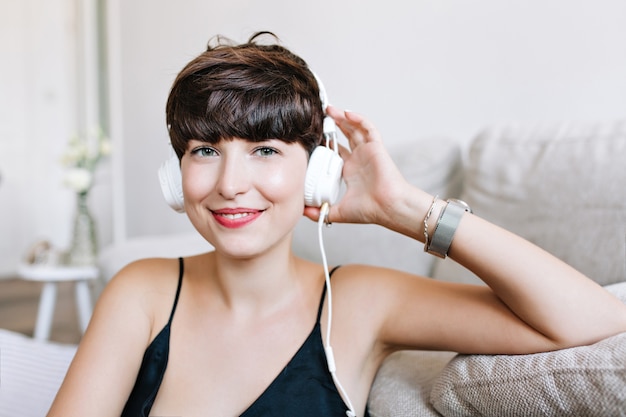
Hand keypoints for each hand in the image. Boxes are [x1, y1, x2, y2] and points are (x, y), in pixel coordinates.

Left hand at [303, 106, 412, 226]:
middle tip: (320, 117)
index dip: (325, 144)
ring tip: (329, 109)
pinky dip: (358, 119)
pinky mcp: (376, 147)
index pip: (335, 152)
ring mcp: (367, 152)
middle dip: (333, 126)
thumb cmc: (371, 210)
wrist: (388, 207)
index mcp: (350, 171)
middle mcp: (358, 159)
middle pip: (345, 137)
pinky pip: (368, 128)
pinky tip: (347, 114)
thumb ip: (321, 211)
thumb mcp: (338, 211)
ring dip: (342, 118)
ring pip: (354, 129)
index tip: (311, 138)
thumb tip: (303, 212)